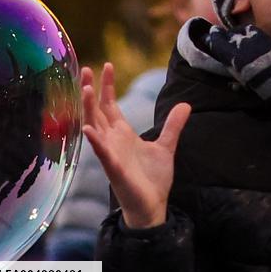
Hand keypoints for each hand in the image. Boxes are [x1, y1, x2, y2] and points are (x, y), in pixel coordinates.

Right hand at [81, 62, 190, 229]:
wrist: (152, 206)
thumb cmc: (153, 178)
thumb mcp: (166, 146)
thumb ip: (173, 125)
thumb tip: (185, 104)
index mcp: (123, 134)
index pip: (111, 105)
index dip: (107, 86)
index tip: (106, 65)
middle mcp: (113, 141)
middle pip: (98, 111)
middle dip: (91, 91)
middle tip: (86, 69)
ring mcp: (111, 154)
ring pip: (95, 127)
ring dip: (89, 109)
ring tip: (85, 89)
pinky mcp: (115, 169)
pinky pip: (102, 153)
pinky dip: (95, 141)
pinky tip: (88, 129)